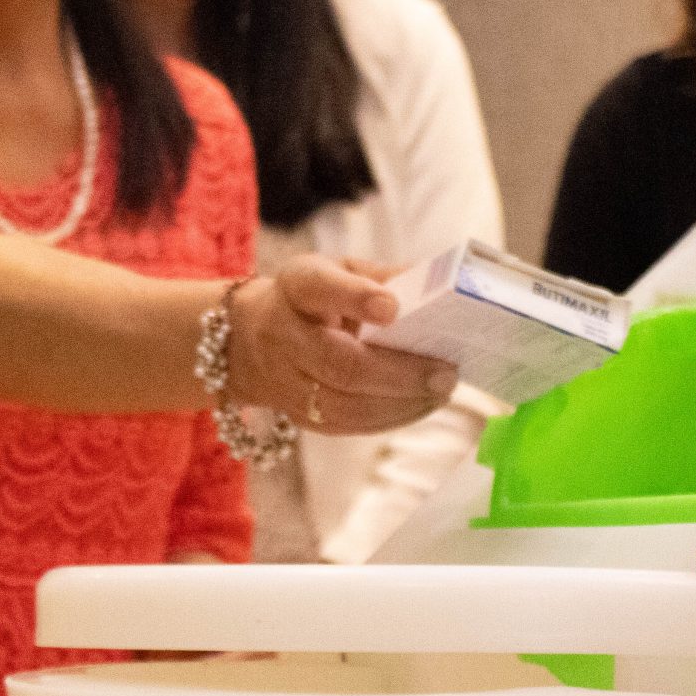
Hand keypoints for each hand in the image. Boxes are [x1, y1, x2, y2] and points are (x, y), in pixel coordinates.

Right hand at [223, 258, 454, 433]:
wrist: (250, 340)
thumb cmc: (313, 300)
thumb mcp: (340, 270)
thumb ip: (383, 275)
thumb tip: (441, 283)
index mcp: (297, 287)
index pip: (319, 288)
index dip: (355, 297)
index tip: (392, 307)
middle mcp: (283, 335)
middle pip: (338, 362)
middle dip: (399, 373)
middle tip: (445, 373)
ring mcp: (287, 382)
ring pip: (344, 405)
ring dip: (401, 404)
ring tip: (441, 392)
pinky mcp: (300, 414)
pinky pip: (347, 425)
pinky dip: (391, 418)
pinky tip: (420, 405)